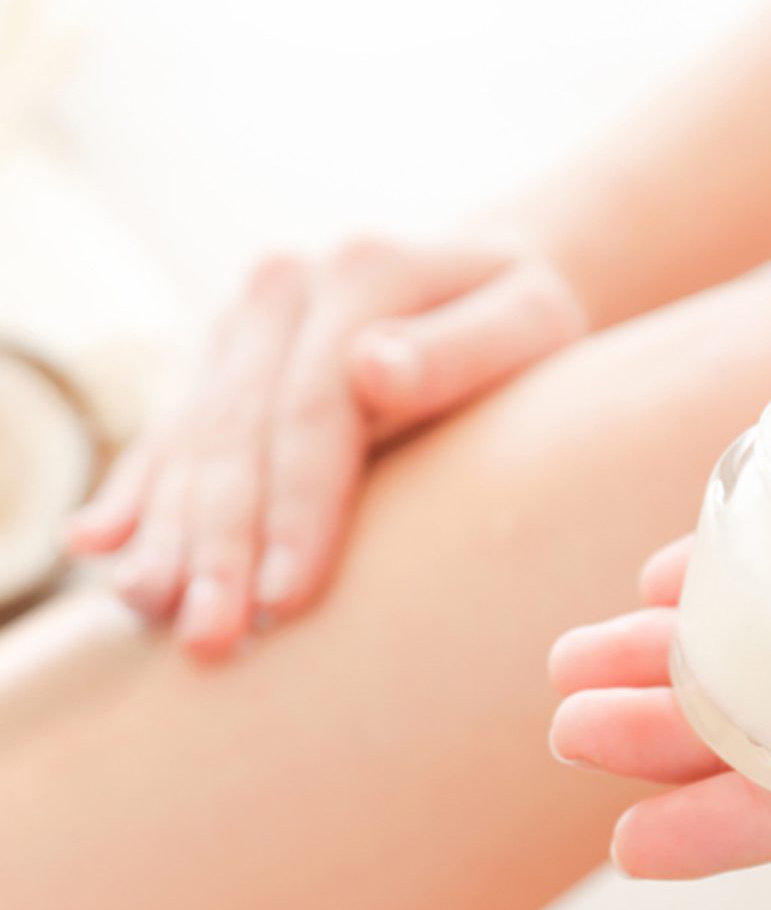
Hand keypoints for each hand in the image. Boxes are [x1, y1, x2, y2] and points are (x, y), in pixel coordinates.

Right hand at [69, 236, 585, 656]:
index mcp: (363, 270)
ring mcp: (242, 326)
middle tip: (211, 639)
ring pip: (193, 438)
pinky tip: (101, 544)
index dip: (299, 506)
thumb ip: (463, 349)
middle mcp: (286, 290)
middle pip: (240, 430)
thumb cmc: (524, 328)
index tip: (290, 596)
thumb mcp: (529, 324)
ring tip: (155, 611)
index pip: (316, 404)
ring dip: (170, 531)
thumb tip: (373, 367)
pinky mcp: (219, 362)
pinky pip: (169, 431)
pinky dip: (139, 492)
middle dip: (222, 542)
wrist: (479, 287)